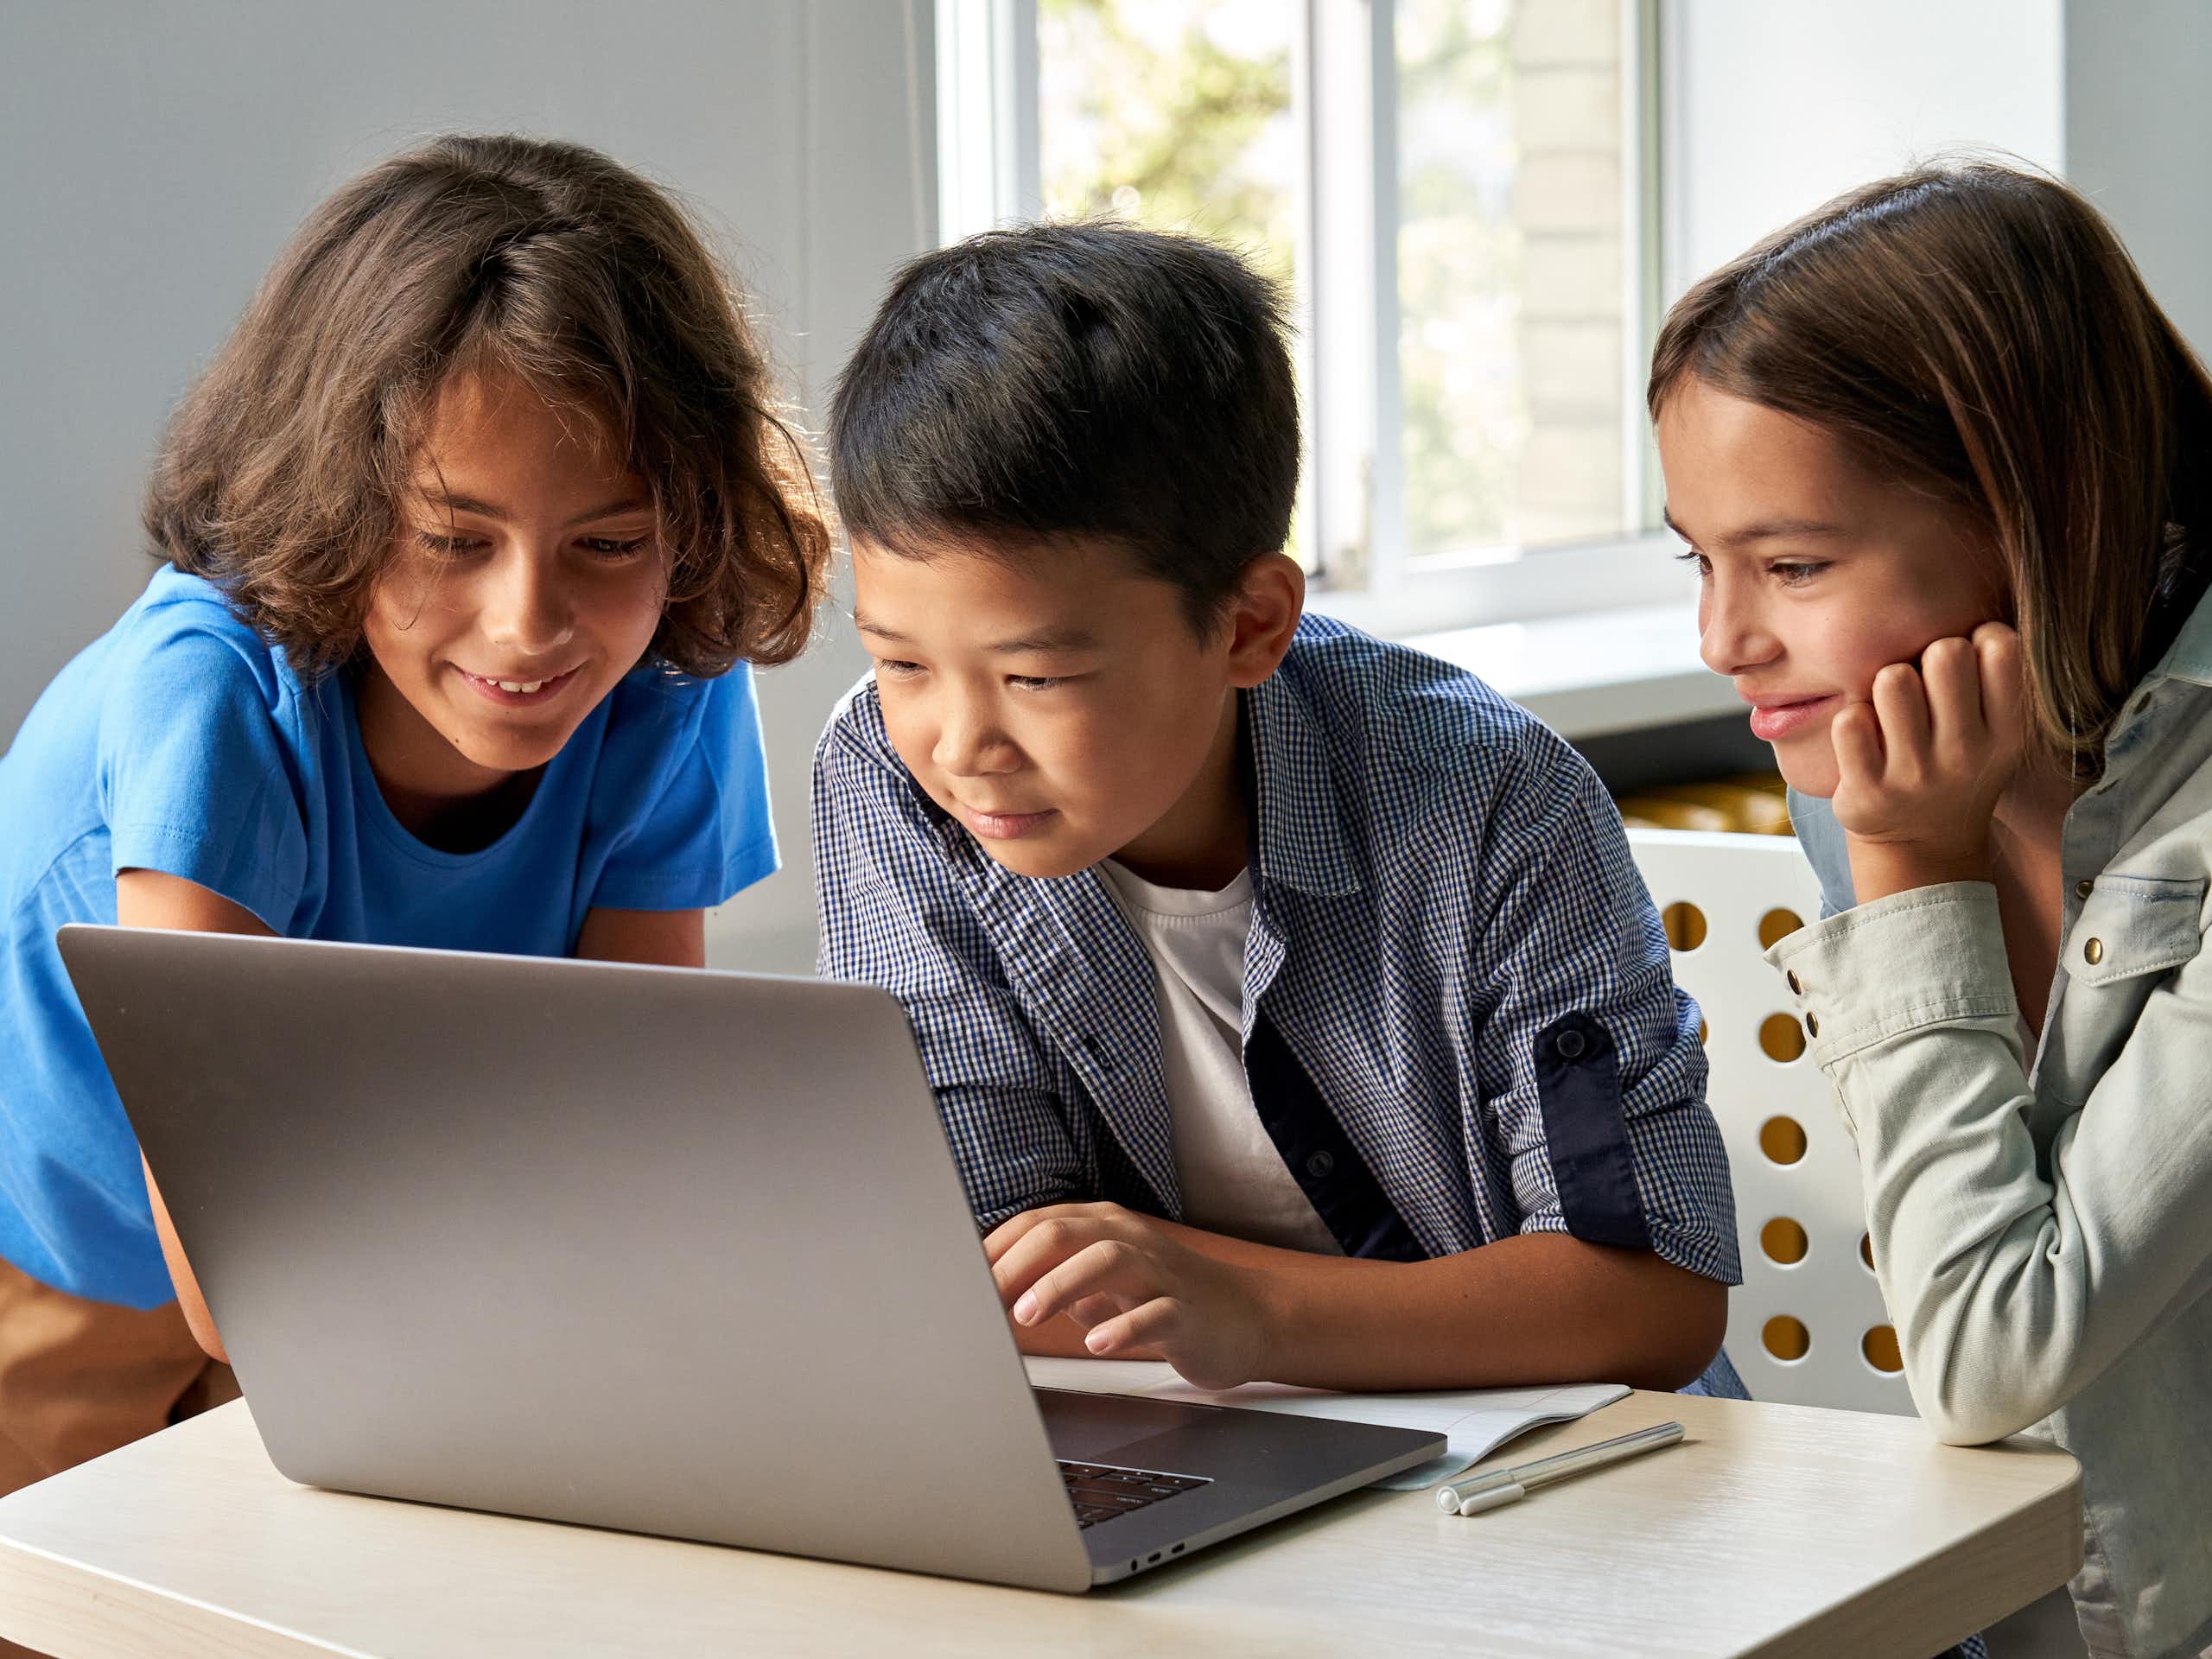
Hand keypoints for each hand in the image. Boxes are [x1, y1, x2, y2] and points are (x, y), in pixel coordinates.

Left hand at [986, 1202, 1273, 1390]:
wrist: (1245, 1318)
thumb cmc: (1162, 1299)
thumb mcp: (1099, 1286)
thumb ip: (1052, 1282)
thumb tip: (992, 1294)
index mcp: (1102, 1227)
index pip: (1037, 1224)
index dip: (995, 1250)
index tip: (961, 1280)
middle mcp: (1129, 1240)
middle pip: (1064, 1233)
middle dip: (1016, 1265)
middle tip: (985, 1300)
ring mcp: (1161, 1273)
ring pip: (1108, 1259)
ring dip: (1061, 1284)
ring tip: (1029, 1315)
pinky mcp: (1188, 1312)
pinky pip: (1156, 1313)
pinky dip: (1124, 1327)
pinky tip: (1098, 1343)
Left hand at [1830, 622, 2027, 901]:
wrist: (1922, 846)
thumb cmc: (1953, 764)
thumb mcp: (1995, 728)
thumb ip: (1991, 673)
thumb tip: (1969, 588)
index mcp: (2007, 731)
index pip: (2000, 645)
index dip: (1976, 639)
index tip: (1965, 666)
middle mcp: (1968, 755)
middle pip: (1945, 652)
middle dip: (1925, 656)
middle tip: (1922, 687)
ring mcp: (1917, 776)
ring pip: (1893, 678)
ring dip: (1884, 685)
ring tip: (1891, 712)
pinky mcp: (1868, 793)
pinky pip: (1849, 720)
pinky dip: (1851, 721)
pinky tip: (1864, 741)